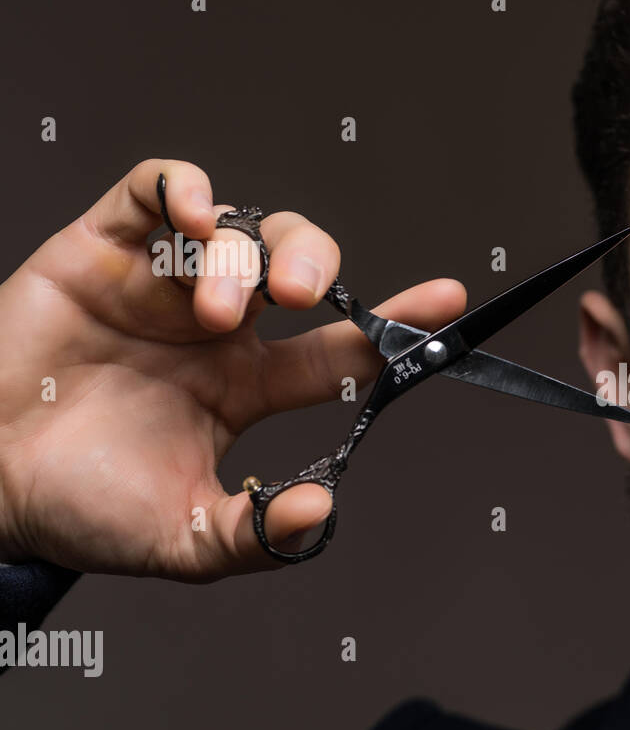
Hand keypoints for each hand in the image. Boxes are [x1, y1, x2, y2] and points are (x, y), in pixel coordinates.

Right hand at [0, 159, 465, 580]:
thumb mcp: (181, 539)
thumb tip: (323, 512)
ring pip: (238, 229)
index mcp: (246, 385)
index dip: (394, 323)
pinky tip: (198, 219)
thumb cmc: (79, 508)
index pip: (338, 345)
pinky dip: (187, 190)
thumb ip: (254, 534)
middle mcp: (215, 328)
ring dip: (241, 258)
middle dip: (316, 266)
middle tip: (300, 298)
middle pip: (299, 265)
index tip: (448, 302)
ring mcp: (161, 284)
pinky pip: (156, 190)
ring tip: (207, 310)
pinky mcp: (102, 249)